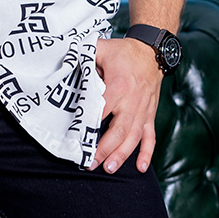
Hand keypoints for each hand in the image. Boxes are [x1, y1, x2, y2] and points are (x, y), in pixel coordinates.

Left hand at [89, 37, 163, 173]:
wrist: (152, 53)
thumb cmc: (123, 53)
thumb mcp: (101, 48)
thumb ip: (84, 55)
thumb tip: (66, 62)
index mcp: (118, 86)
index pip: (102, 109)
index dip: (90, 124)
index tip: (78, 138)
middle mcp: (132, 102)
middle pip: (119, 130)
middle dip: (105, 148)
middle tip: (91, 163)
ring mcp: (143, 111)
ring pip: (133, 137)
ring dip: (122, 155)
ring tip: (109, 168)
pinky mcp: (149, 115)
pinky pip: (150, 137)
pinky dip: (147, 153)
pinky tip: (142, 168)